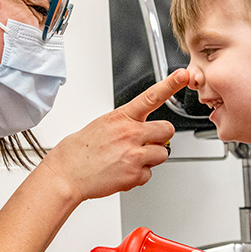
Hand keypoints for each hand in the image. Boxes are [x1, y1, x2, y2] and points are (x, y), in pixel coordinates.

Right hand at [40, 68, 187, 199]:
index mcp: (121, 118)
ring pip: (162, 154)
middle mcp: (130, 134)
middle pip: (167, 130)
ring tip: (128, 160)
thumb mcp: (101, 126)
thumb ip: (125, 125)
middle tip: (144, 143)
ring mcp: (134, 154)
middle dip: (159, 137)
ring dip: (149, 158)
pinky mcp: (134, 174)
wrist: (66, 174)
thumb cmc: (79, 152)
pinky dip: (138, 176)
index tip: (183, 75)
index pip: (150, 97)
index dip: (170, 84)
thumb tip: (140, 131)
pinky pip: (149, 174)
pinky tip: (122, 172)